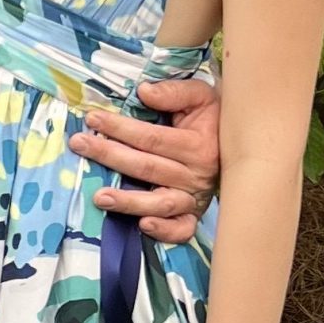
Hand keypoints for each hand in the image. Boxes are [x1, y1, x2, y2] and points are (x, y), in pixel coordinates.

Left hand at [70, 76, 219, 243]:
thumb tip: (144, 92)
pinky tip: (143, 225)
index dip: (120, 128)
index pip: (152, 138)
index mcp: (198, 145)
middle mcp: (196, 174)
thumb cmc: (213, 119)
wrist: (243, 146)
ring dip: (129, 201)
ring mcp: (194, 198)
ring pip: (160, 203)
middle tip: (80, 144)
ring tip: (99, 197)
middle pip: (147, 168)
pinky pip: (182, 229)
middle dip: (110, 155)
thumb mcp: (201, 97)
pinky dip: (165, 231)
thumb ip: (175, 92)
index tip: (92, 119)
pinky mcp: (193, 215)